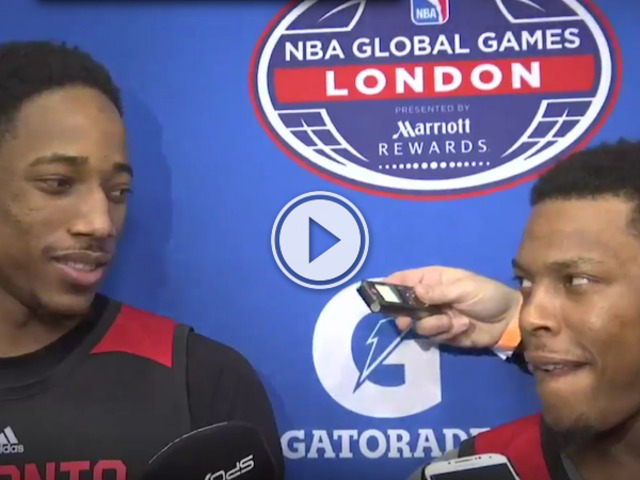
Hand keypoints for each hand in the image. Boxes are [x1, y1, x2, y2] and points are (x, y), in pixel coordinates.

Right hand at [384, 266, 521, 347]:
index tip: (377, 294)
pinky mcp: (442, 334)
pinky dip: (446, 333)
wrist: (509, 321)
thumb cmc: (487, 295)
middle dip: (403, 314)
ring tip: (453, 322)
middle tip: (405, 321)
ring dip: (434, 325)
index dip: (389, 285)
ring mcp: (434, 317)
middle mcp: (429, 298)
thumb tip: (413, 291)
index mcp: (432, 279)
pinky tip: (462, 327)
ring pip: (417, 324)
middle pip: (402, 306)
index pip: (404, 279)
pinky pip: (432, 337)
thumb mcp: (464, 288)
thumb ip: (438, 291)